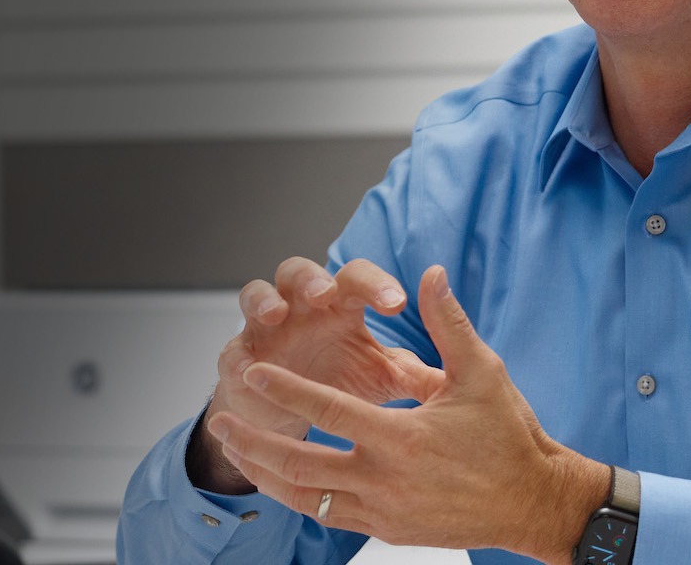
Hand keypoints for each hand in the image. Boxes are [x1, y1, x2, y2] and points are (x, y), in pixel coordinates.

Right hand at [188, 257, 446, 492]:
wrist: (292, 418)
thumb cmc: (339, 383)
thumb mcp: (380, 380)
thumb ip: (414, 373)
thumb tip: (459, 376)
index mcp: (340, 306)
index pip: (358, 279)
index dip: (376, 284)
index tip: (398, 302)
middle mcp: (300, 307)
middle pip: (301, 272)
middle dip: (312, 278)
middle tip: (326, 293)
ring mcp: (265, 328)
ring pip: (256, 294)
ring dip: (265, 300)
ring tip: (277, 314)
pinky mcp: (238, 356)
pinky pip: (231, 347)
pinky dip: (236, 352)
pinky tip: (245, 364)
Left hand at [207, 266, 606, 562]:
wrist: (534, 503)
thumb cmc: (510, 436)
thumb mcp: (481, 373)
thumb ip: (448, 324)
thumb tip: (431, 274)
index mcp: (404, 438)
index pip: (328, 410)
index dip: (286, 389)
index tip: (253, 372)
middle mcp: (386, 480)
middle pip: (301, 463)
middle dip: (254, 441)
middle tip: (221, 422)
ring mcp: (384, 511)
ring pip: (307, 497)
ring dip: (265, 474)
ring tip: (235, 452)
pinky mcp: (388, 529)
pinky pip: (329, 515)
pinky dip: (297, 498)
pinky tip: (278, 481)